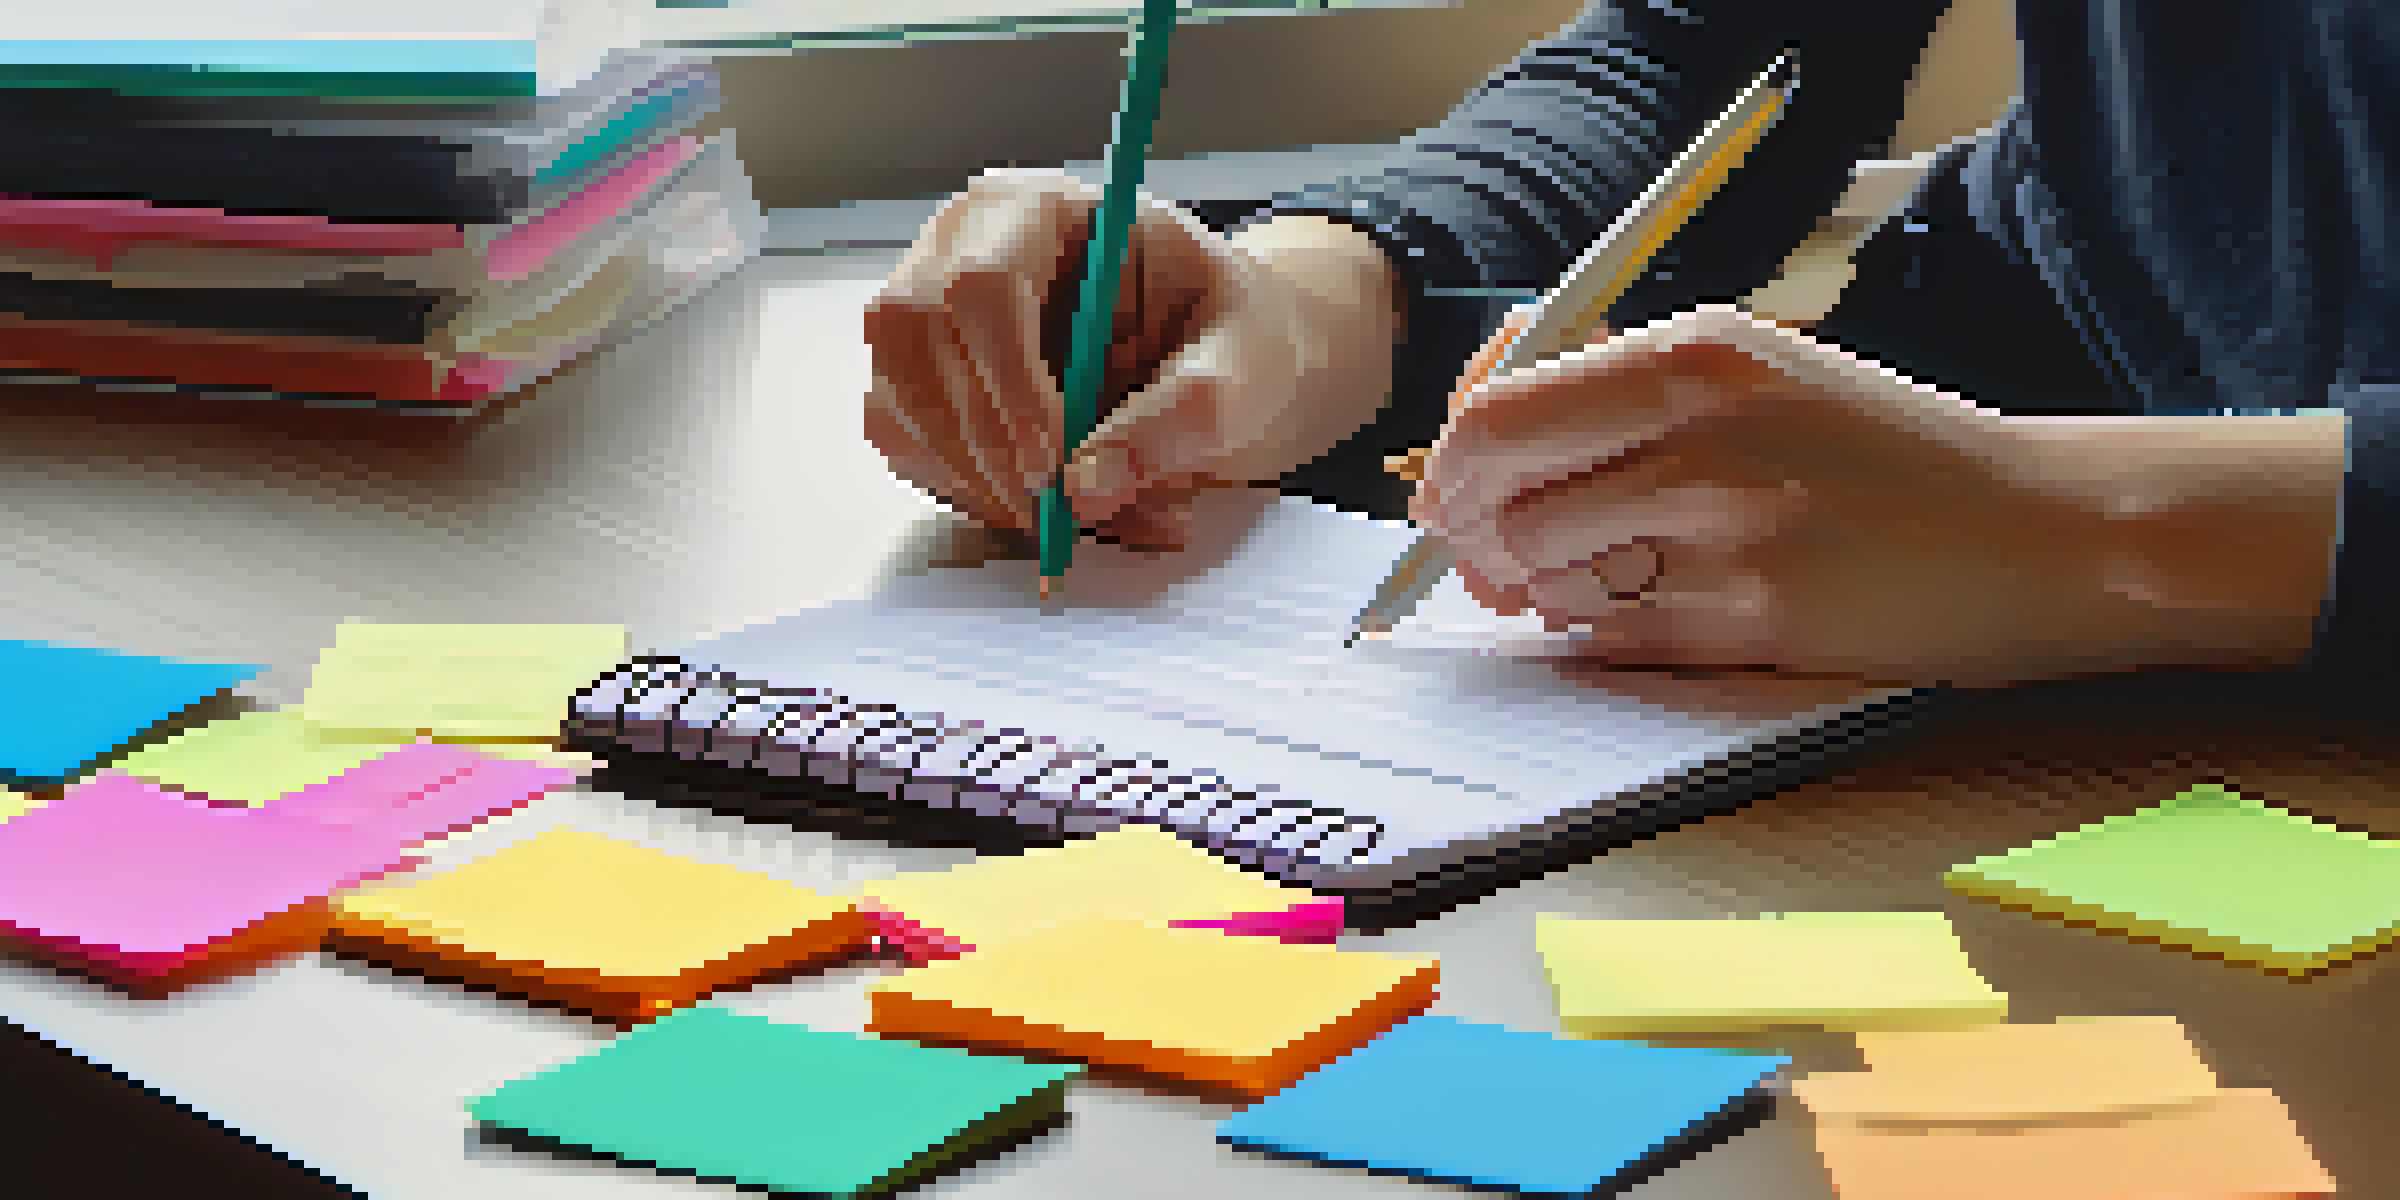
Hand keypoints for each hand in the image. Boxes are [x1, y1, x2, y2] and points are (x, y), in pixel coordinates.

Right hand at [863, 169, 1400, 549]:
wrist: (1219, 358)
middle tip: (1056, 513)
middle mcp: (964, 247)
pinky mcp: (919, 379)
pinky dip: (966, 493)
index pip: (983, 282)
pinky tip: (1037, 504)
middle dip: (986, 444)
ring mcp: (928, 312)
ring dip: (977, 481)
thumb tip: (1089, 488)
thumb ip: (1177, 418)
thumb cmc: (1230, 335)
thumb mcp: (1241, 365)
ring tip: (1072, 516)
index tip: (1053, 467)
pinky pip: (907, 446)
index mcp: (1041, 209)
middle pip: (916, 338)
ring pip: (902, 402)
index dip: (1007, 381)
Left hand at [1410, 304, 2235, 687]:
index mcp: (1695, 354)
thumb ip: (1623, 387)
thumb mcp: (1757, 372)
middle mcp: (1701, 432)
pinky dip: (1601, 635)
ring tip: (1594, 581)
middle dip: (1476, 537)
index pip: (1500, 408)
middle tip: (1494, 558)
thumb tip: (1478, 418)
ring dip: (1543, 591)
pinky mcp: (1754, 617)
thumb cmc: (1885, 454)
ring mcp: (1727, 529)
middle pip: (1503, 495)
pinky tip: (1649, 612)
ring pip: (1548, 574)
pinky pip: (1612, 638)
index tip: (1448, 494)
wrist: (2040, 535)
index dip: (1452, 463)